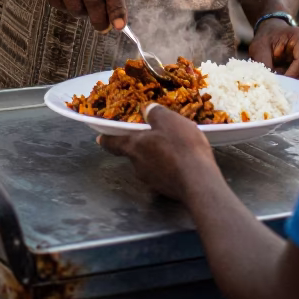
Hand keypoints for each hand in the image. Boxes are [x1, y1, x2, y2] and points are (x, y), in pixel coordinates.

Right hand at [24, 0, 126, 32]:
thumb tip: (115, 14)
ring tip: (81, 5)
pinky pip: (58, 4)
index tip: (120, 25)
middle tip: (102, 27)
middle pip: (93, 0)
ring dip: (81, 13)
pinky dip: (64, 6)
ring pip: (75, 6)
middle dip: (99, 19)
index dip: (117, 9)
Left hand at [98, 103, 219, 201]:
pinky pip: (163, 173)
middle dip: (141, 144)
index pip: (113, 143)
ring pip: (149, 163)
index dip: (106, 139)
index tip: (99, 138)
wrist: (199, 180)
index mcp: (134, 147)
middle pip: (133, 153)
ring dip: (156, 155)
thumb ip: (155, 113)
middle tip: (152, 135)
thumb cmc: (180, 146)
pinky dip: (168, 166)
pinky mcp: (165, 189)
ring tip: (173, 146)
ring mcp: (151, 180)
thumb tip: (145, 109)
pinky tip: (182, 161)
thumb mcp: (168, 120)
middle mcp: (138, 165)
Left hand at [250, 19, 298, 79]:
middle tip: (275, 80)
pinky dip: (294, 78)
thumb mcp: (259, 48)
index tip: (277, 83)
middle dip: (290, 79)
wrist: (274, 32)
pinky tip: (284, 72)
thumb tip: (269, 82)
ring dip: (292, 80)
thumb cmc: (267, 37)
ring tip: (278, 71)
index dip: (291, 76)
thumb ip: (264, 64)